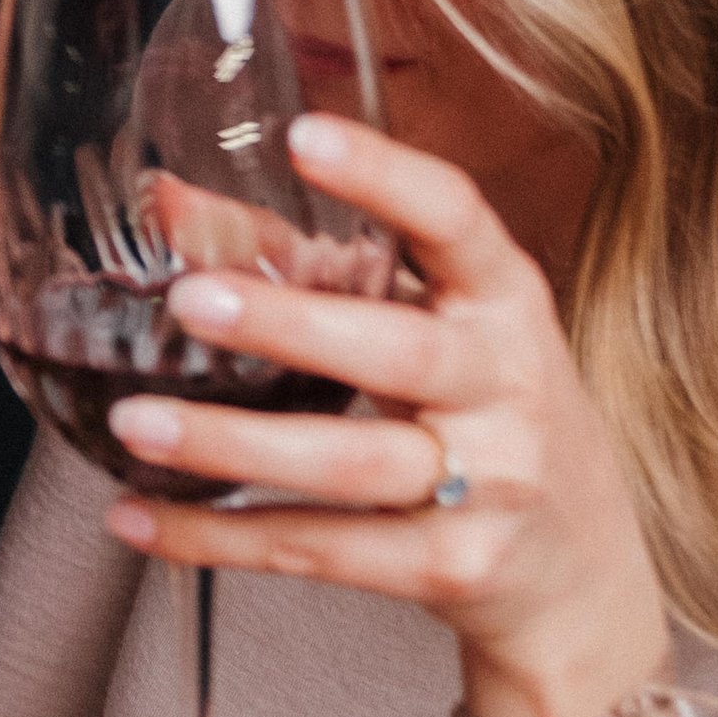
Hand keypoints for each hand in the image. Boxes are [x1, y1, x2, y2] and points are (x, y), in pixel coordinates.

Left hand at [99, 115, 671, 716]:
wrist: (581, 580)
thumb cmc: (489, 424)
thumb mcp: (433, 330)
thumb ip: (308, 261)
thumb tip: (168, 200)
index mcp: (505, 302)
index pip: (457, 220)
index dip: (384, 176)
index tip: (304, 136)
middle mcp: (507, 386)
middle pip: (398, 352)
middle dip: (291, 326)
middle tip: (190, 299)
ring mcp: (490, 485)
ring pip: (352, 463)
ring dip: (234, 444)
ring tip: (136, 421)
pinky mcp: (450, 568)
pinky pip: (320, 551)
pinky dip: (219, 538)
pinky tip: (138, 517)